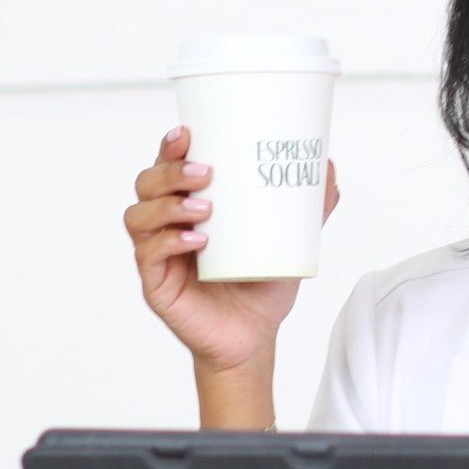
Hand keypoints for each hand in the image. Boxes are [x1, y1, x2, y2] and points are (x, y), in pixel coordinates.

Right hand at [122, 125, 339, 374]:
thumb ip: (307, 206)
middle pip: (146, 183)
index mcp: (189, 204)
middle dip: (170, 171)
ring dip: (168, 205)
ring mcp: (158, 254)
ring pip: (139, 215)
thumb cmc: (260, 285)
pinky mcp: (156, 284)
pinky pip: (148, 255)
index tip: (188, 132)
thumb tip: (328, 167)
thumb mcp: (290, 241)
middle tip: (205, 172)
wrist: (253, 336)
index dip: (170, 146)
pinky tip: (197, 242)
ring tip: (206, 209)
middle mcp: (166, 224)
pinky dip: (169, 243)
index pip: (167, 164)